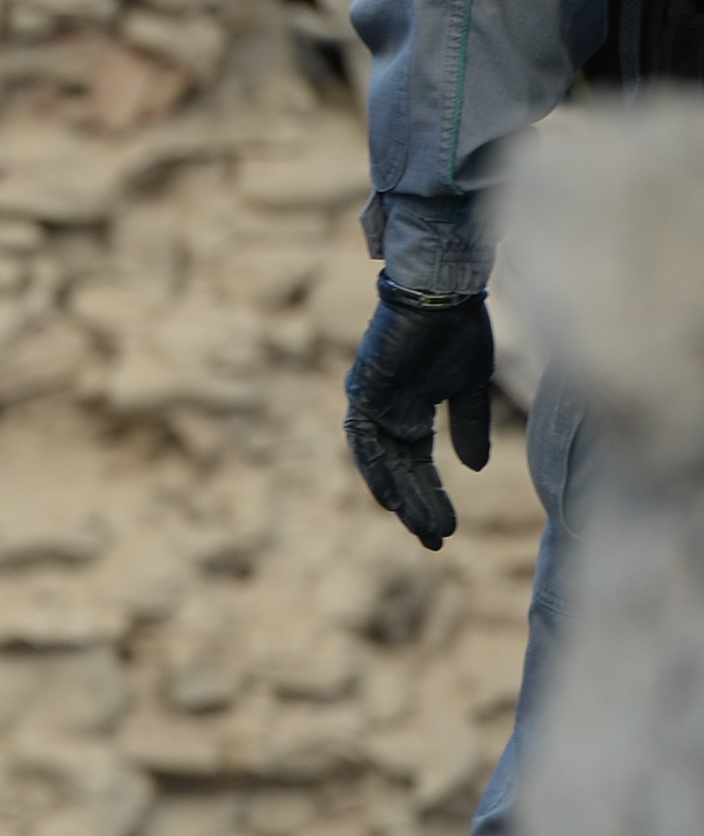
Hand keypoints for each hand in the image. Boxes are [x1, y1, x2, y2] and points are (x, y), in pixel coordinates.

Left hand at [343, 289, 494, 548]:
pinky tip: (388, 497)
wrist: (444, 294)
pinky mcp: (362, 393)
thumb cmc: (458, 331)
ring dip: (400, 496)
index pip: (418, 466)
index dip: (432, 497)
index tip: (447, 530)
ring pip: (381, 463)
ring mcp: (371, 404)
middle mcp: (386, 413)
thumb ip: (470, 427)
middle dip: (417, 507)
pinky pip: (362, 440)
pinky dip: (375, 468)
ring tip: (420, 527)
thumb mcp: (470, 387)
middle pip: (399, 472)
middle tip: (435, 541)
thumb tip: (474, 468)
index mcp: (410, 413)